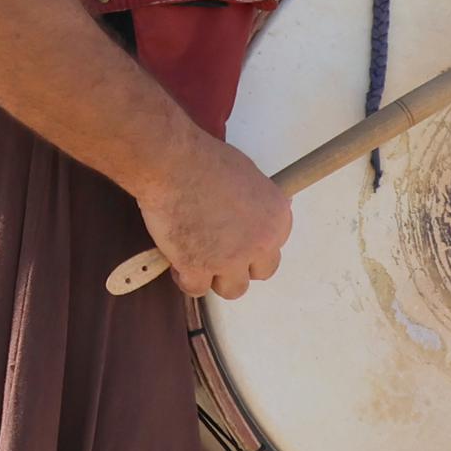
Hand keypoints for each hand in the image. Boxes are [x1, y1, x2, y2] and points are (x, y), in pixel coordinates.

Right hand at [133, 129, 292, 300]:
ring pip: (232, 289)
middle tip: (218, 251)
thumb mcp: (248, 176)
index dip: (252, 245)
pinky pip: (196, 288)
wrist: (173, 164)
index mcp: (277, 219)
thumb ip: (259, 203)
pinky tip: (178, 262)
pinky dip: (186, 278)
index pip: (274, 248)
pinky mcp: (199, 267)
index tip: (237, 239)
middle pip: (260, 272)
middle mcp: (261, 242)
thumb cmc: (205, 161)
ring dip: (216, 277)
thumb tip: (262, 214)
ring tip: (197, 259)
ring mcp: (231, 259)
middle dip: (240, 265)